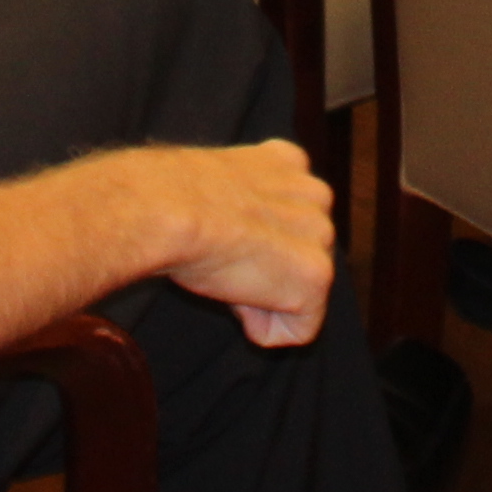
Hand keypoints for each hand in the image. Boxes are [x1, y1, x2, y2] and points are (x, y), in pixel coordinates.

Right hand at [150, 140, 338, 345]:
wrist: (171, 209)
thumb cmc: (174, 198)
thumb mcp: (220, 186)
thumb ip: (245, 205)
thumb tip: (238, 240)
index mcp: (290, 162)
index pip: (285, 218)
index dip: (248, 241)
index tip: (220, 233)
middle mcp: (316, 194)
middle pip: (295, 255)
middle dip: (262, 269)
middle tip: (222, 256)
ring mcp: (321, 235)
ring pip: (298, 290)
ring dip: (262, 296)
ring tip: (228, 269)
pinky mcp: (317, 277)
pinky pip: (299, 329)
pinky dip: (264, 329)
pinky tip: (236, 297)